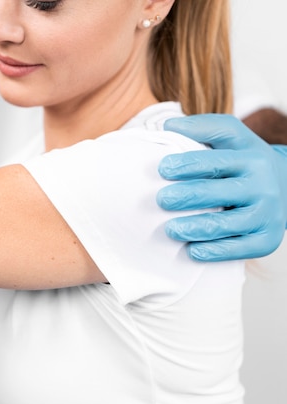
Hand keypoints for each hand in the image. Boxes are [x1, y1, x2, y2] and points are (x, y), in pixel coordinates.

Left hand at [157, 114, 286, 261]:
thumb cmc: (243, 162)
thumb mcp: (232, 138)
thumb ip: (203, 128)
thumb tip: (167, 126)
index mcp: (252, 158)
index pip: (216, 161)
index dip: (189, 164)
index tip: (163, 168)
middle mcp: (262, 187)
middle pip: (218, 193)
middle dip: (187, 196)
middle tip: (162, 199)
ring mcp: (266, 215)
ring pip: (226, 224)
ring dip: (195, 227)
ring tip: (170, 229)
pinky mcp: (267, 240)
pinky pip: (238, 249)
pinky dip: (214, 252)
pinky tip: (192, 250)